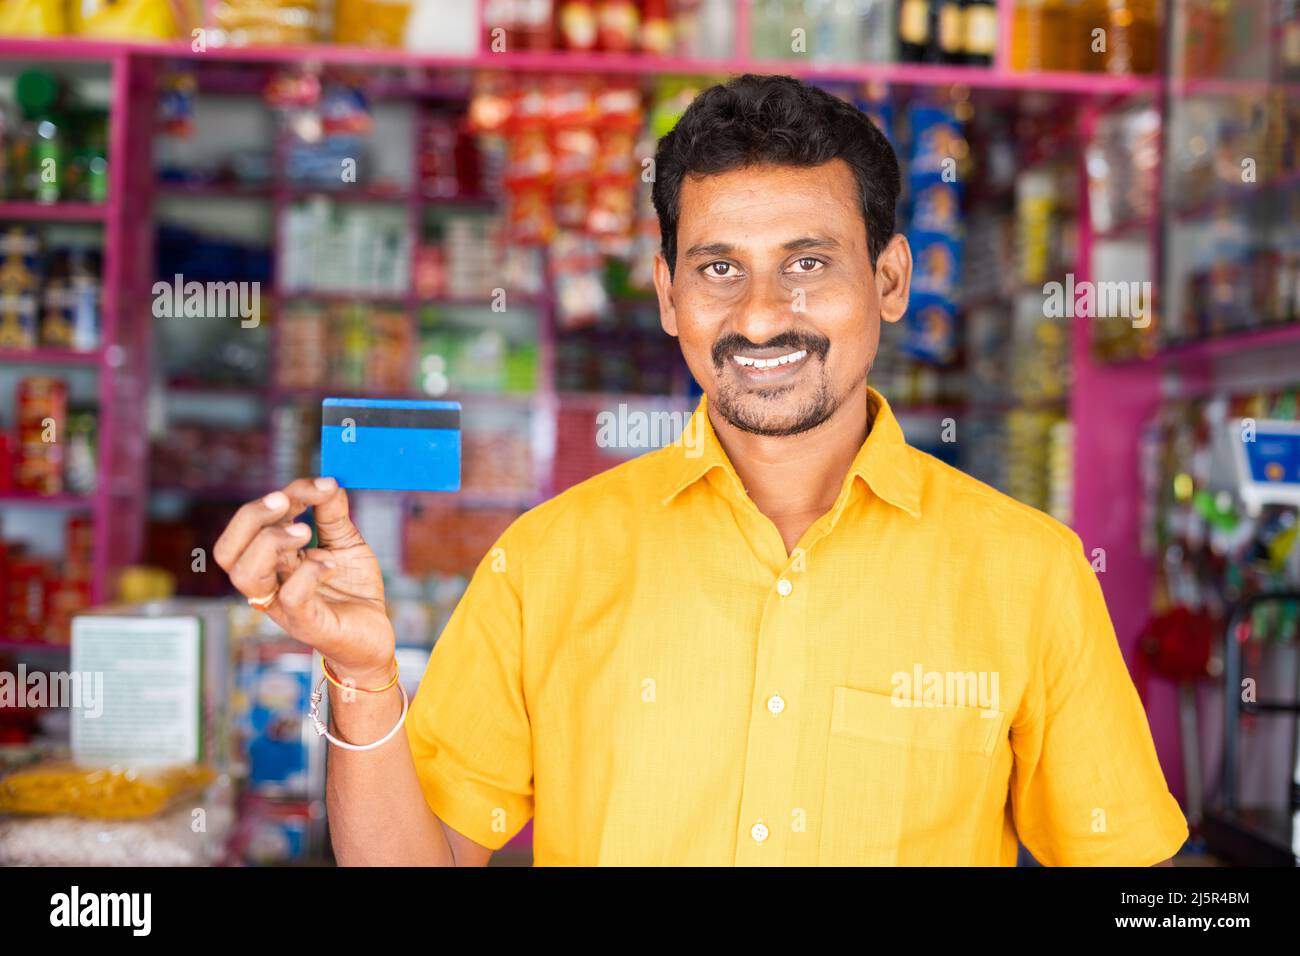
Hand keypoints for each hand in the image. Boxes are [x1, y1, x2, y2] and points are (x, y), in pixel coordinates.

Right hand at [213, 477, 394, 682]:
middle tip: (287, 500)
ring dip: (271, 543)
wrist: (375, 634)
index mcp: (273, 561)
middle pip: (228, 551)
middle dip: (252, 517)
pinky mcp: (307, 624)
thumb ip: (333, 514)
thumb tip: (326, 482)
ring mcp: (284, 606)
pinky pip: (290, 598)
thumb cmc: (352, 591)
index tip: (315, 486)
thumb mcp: (345, 543)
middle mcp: (270, 583)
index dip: (273, 500)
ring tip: (306, 530)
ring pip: (247, 575)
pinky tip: (330, 562)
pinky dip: (308, 573)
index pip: (247, 527)